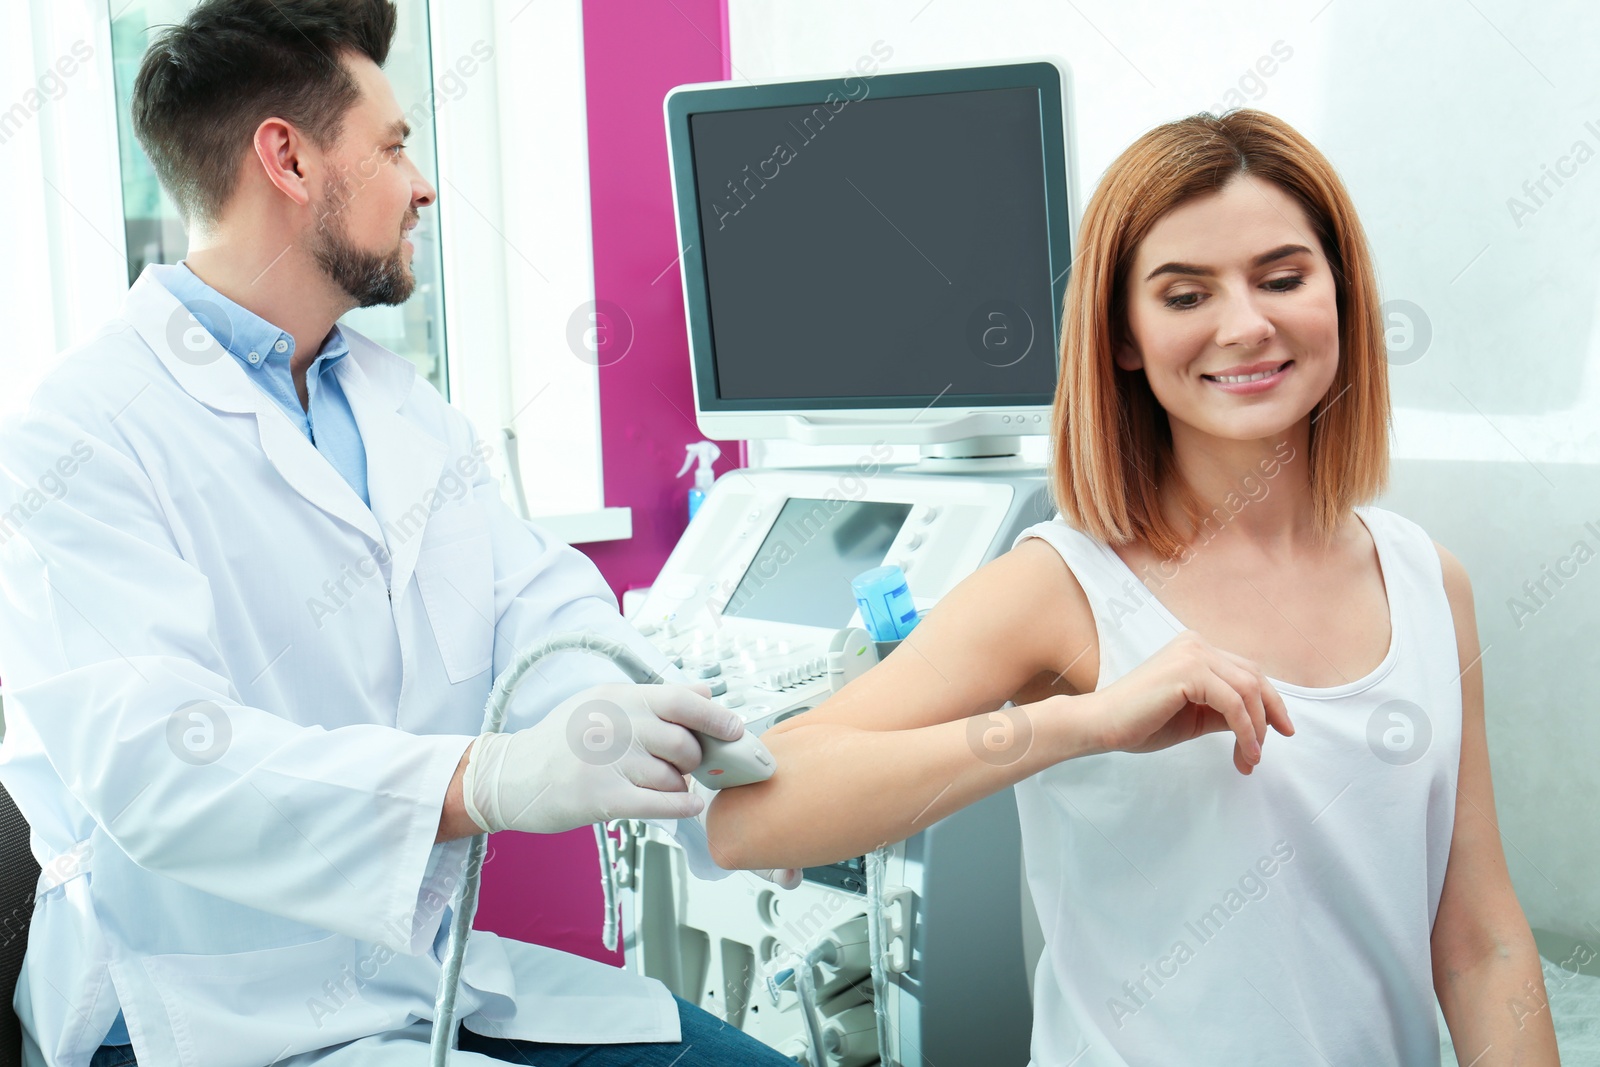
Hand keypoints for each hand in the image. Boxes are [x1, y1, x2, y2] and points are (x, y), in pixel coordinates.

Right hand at [462, 682, 744, 833]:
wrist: (510, 776)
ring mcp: (607, 761)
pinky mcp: (600, 796)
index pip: (681, 700)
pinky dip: (681, 807)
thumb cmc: (562, 741)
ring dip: (678, 786)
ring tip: (661, 785)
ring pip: (673, 777)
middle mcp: (615, 724)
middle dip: (694, 761)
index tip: (735, 730)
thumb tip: (707, 693)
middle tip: (684, 767)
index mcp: (619, 697)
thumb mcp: (604, 704)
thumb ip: (657, 699)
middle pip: (684, 744)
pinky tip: (686, 805)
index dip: (715, 718)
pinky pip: (660, 804)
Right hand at [1079, 631, 1294, 774]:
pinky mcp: (1189, 671)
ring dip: (1256, 729)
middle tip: (1265, 752)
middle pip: (1254, 677)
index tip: (1281, 731)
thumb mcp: (1195, 717)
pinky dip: (1245, 731)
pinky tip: (1244, 753)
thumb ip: (1225, 712)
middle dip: (1268, 716)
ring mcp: (1193, 654)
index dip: (1270, 701)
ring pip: (1248, 691)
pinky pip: (1233, 704)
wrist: (1101, 725)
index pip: (1246, 672)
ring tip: (1250, 758)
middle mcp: (1196, 644)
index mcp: (1195, 649)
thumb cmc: (1140, 722)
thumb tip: (1260, 723)